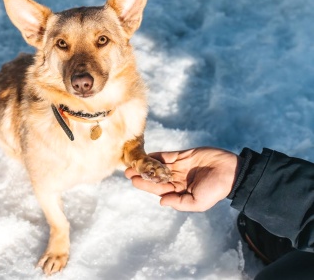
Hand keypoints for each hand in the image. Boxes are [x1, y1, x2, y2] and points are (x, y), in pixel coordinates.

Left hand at [125, 147, 239, 211]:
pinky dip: (157, 155)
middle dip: (142, 174)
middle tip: (126, 171)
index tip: (133, 180)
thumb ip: (179, 202)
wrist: (231, 170)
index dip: (145, 184)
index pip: (159, 188)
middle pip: (156, 176)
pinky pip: (167, 155)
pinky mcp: (184, 155)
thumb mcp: (198, 202)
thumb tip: (161, 201)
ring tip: (132, 162)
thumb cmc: (216, 188)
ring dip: (146, 163)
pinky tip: (146, 154)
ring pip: (159, 165)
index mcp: (180, 191)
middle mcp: (177, 179)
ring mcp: (180, 167)